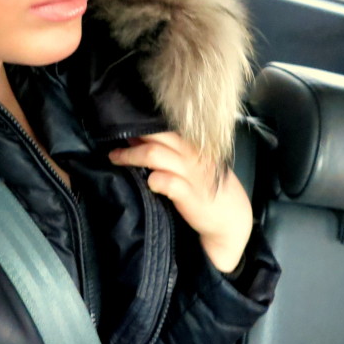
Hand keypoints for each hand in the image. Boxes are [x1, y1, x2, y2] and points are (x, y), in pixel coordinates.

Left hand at [107, 132, 253, 273]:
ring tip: (115, 158)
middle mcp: (191, 154)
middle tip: (112, 143)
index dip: (142, 124)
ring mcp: (191, 174)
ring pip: (154, 155)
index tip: (122, 125)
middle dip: (131, 137)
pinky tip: (148, 182)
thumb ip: (171, 150)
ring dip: (130, 156)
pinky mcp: (190, 195)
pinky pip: (167, 182)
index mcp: (193, 144)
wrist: (231, 218)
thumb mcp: (194, 163)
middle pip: (155, 136)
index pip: (164, 126)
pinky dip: (154, 180)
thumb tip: (137, 136)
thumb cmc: (207, 188)